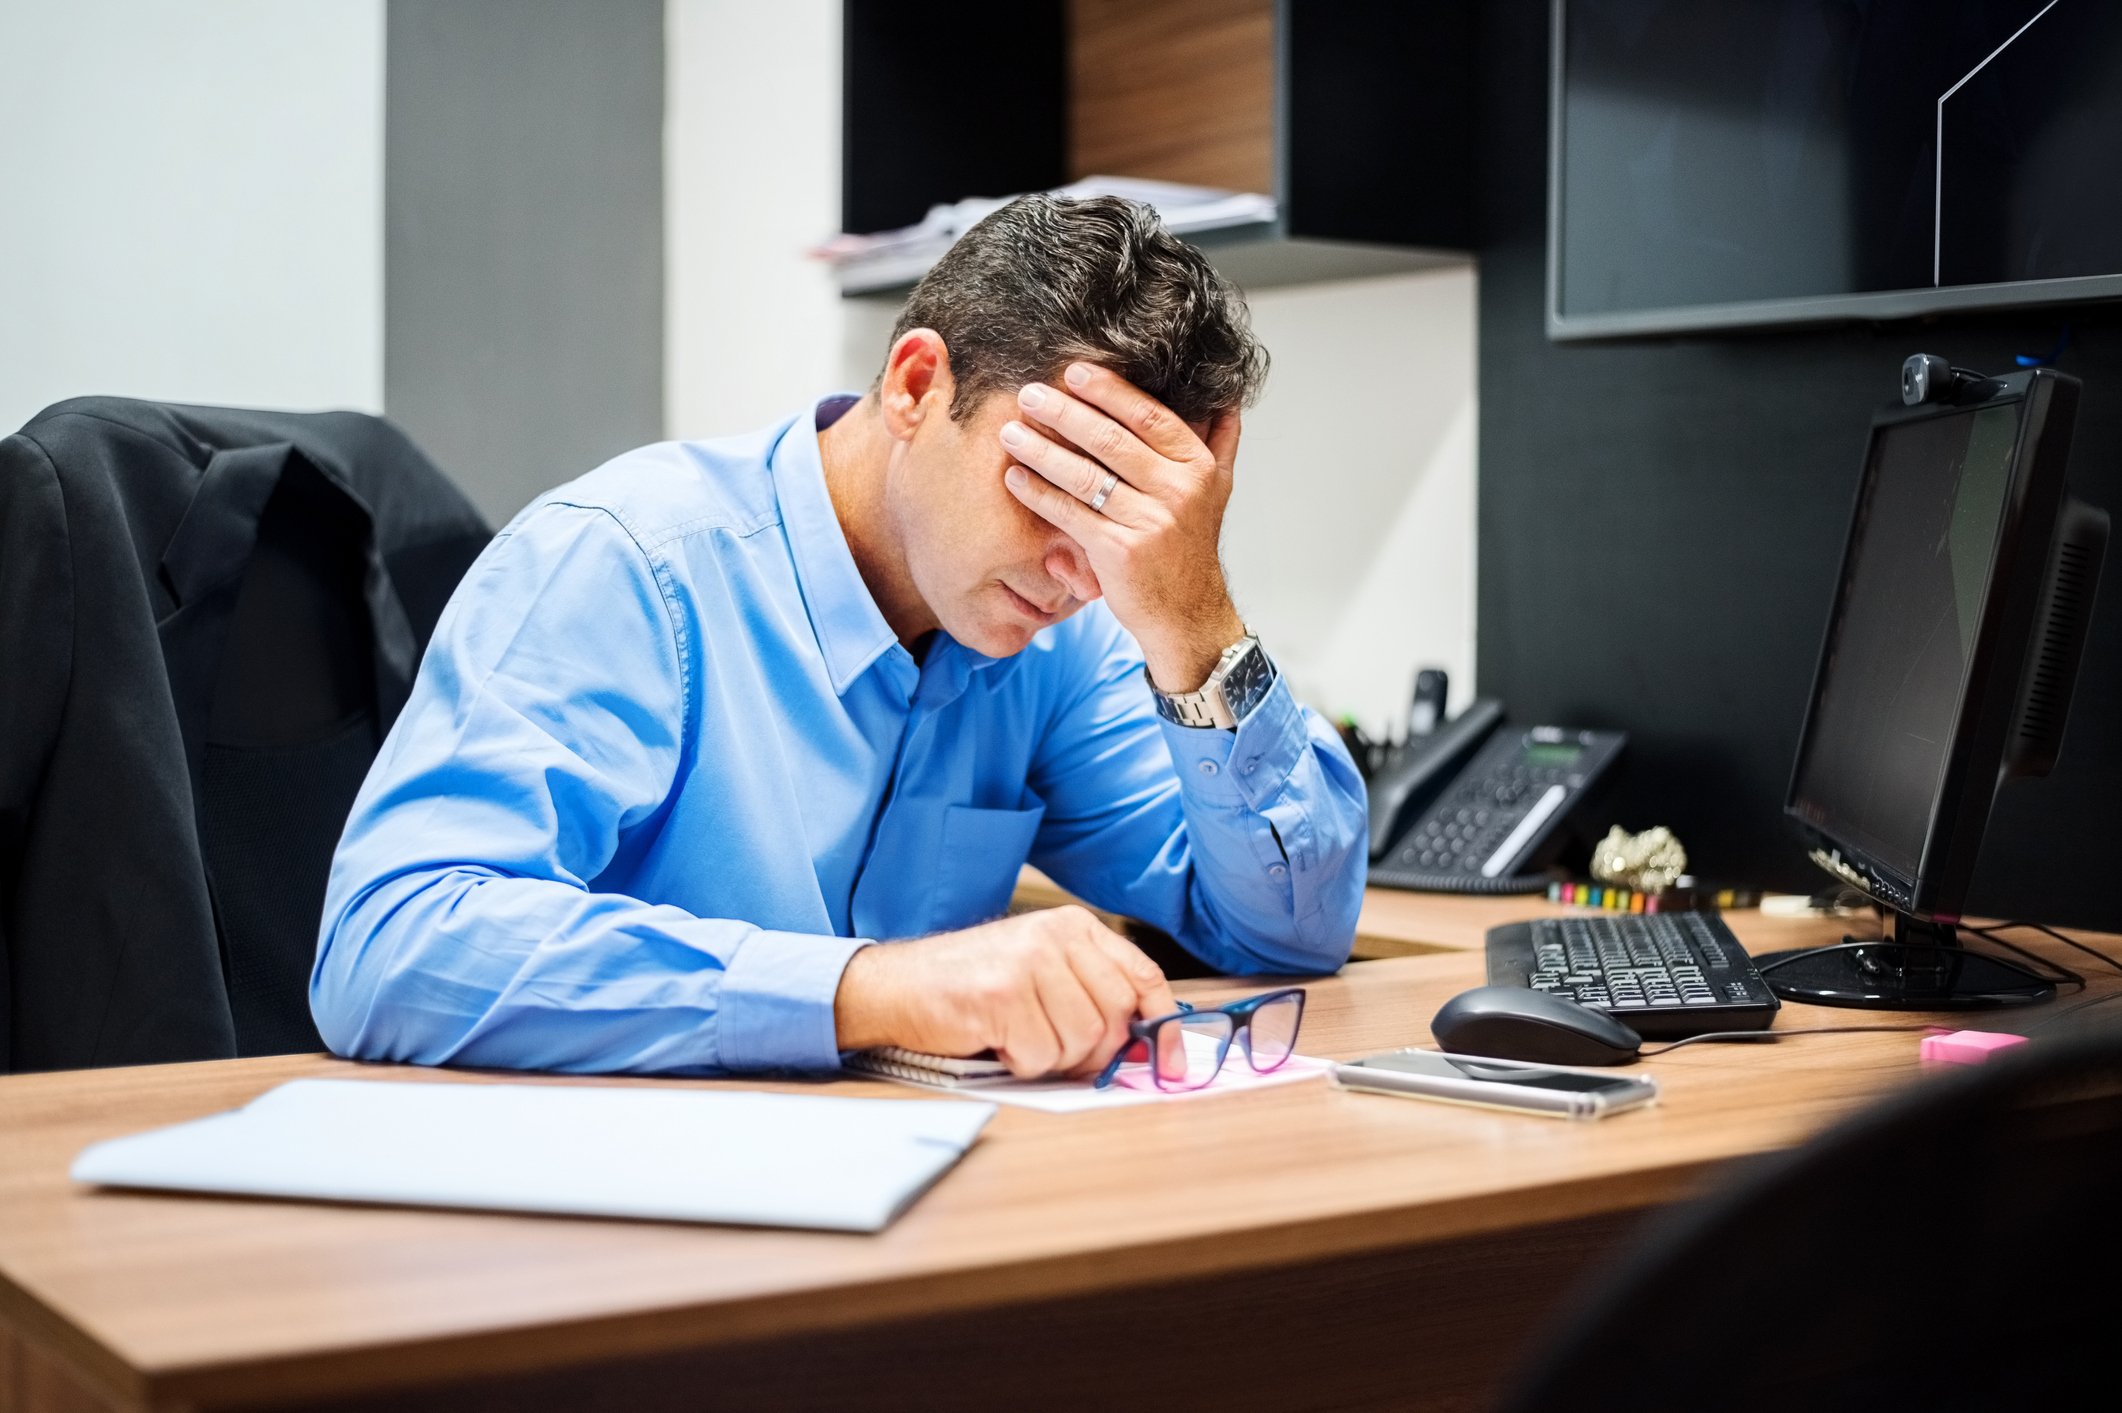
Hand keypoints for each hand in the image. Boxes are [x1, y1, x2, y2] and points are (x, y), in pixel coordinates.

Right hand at [833, 906, 1178, 1078]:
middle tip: (1054, 1046)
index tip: (1169, 1065)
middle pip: (1115, 1019)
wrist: (899, 985)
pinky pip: (1040, 1055)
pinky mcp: (1000, 996)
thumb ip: (1094, 994)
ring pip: (1081, 1042)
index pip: (1143, 977)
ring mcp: (1027, 964)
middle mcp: (1054, 937)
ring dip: (1051, 1057)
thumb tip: (1149, 1046)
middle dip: (1093, 1051)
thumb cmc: (973, 985)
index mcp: (1073, 926)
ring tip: (1019, 1036)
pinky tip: (998, 1041)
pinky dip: (1021, 1063)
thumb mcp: (1042, 970)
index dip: (1163, 1027)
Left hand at [999, 363, 1246, 691]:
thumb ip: (1220, 442)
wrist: (1187, 615)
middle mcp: (1177, 490)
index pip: (1149, 415)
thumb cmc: (1189, 550)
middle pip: (1110, 440)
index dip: (1109, 391)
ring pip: (1084, 475)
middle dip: (1064, 413)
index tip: (1073, 373)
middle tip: (1029, 395)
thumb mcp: (1217, 492)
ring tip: (1010, 433)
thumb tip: (1226, 398)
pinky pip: (1070, 513)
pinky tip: (1016, 478)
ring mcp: (1149, 522)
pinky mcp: (1119, 551)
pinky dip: (1039, 494)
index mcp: (1196, 467)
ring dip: (1041, 450)